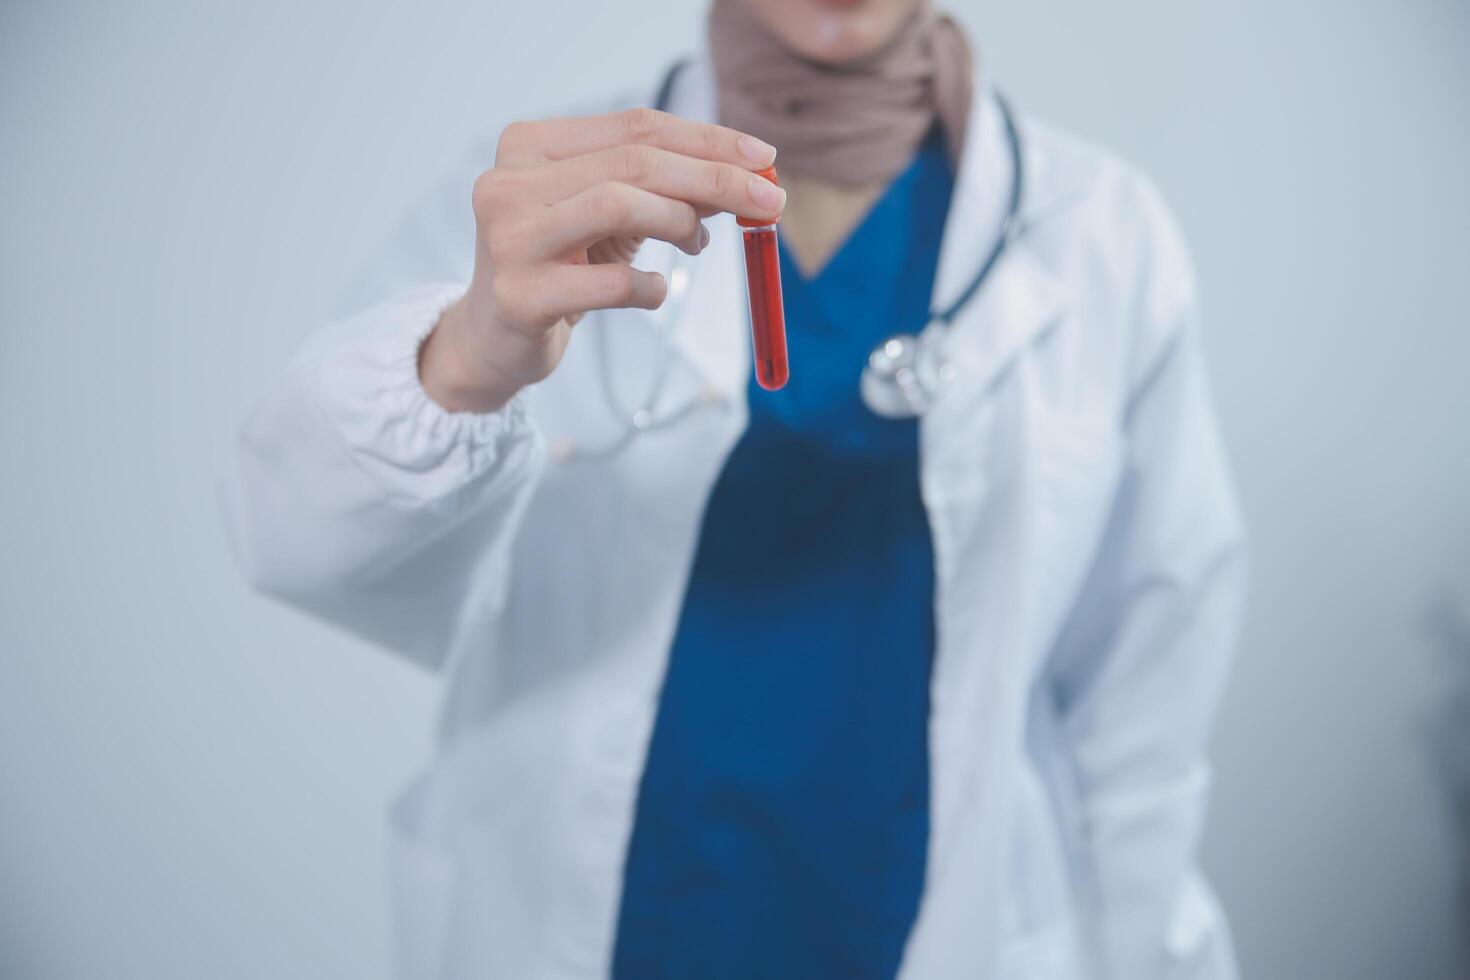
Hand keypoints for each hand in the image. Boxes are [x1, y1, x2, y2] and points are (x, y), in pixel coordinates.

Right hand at [419, 108, 784, 412]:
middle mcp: (509, 182)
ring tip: (697, 243)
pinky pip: (610, 283)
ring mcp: (509, 239)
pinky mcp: (519, 296)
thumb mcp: (613, 217)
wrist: (495, 340)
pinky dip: (650, 286)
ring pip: (616, 204)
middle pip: (633, 163)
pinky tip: (655, 290)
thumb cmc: (563, 265)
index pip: (634, 128)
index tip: (764, 157)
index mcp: (530, 145)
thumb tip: (749, 174)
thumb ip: (667, 189)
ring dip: (680, 221)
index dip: (707, 139)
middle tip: (770, 203)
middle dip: (714, 178)